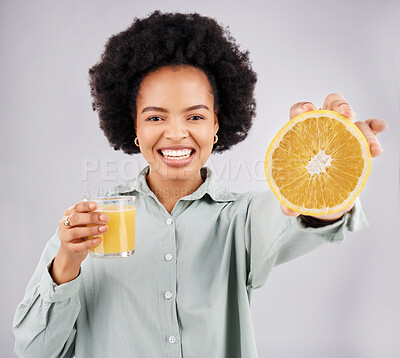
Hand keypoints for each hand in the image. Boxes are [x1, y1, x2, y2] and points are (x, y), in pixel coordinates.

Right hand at [51, 201, 109, 283]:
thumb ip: (93, 217)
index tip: (96, 205)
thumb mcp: (84, 222)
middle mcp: (64, 225)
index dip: (86, 206)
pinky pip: (78, 246)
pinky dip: (89, 243)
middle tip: (106, 218)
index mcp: (68, 214)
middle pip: (76, 219)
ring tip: (105, 229)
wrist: (71, 252)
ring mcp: (65, 237)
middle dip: (91, 218)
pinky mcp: (70, 249)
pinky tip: (98, 240)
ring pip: (76, 232)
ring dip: (92, 230)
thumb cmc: (81, 233)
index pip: (76, 207)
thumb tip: (115, 212)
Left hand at [281, 93, 387, 220]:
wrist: (322, 188)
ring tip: (371, 148)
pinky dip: (376, 126)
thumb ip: (288, 197)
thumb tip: (287, 210)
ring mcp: (343, 131)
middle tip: (346, 115)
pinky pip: (369, 128)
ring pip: (355, 120)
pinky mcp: (358, 140)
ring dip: (364, 129)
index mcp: (301, 132)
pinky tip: (381, 128)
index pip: (299, 112)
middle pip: (331, 105)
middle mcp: (323, 127)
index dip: (302, 108)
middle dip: (340, 105)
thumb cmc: (304, 181)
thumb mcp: (295, 190)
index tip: (307, 111)